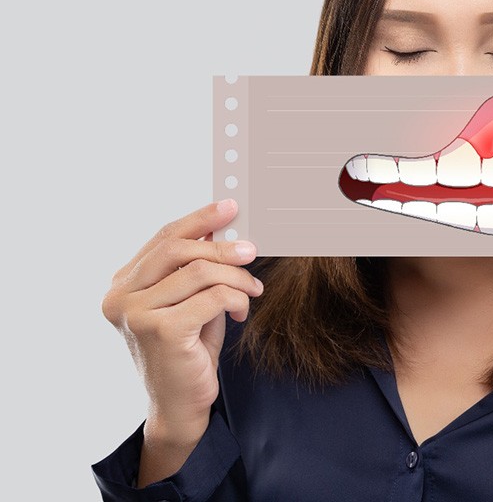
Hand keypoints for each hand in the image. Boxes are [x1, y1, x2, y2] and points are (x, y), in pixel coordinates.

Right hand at [101, 199, 262, 429]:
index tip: (229, 207)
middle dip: (222, 246)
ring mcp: (135, 314)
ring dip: (236, 277)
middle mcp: (120, 297)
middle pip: (178, 249)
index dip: (199, 219)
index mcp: (122, 285)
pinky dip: (235, 299)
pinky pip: (212, 296)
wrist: (181, 405)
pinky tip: (240, 312)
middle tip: (252, 250)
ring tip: (252, 290)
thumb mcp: (189, 301)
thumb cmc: (188, 350)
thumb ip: (196, 268)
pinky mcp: (160, 330)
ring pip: (200, 271)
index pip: (163, 239)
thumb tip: (223, 230)